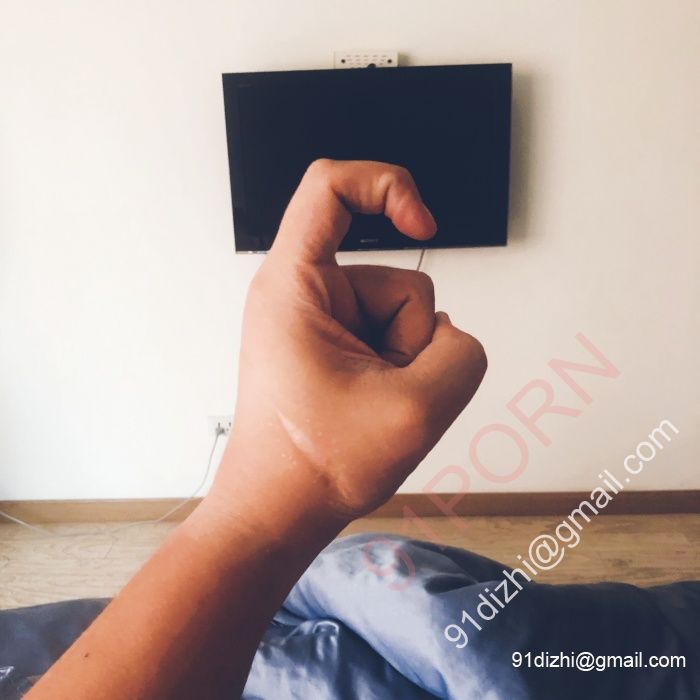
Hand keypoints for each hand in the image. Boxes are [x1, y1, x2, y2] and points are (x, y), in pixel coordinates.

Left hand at [211, 159, 486, 521]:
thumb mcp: (415, 410)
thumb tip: (450, 337)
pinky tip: (375, 408)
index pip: (331, 187)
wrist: (277, 511)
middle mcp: (301, 295)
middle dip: (412, 340)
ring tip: (375, 407)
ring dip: (407, 364)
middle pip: (397, 280)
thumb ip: (463, 352)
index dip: (388, 185)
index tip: (423, 225)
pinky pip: (391, 341)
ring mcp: (320, 324)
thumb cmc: (313, 465)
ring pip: (401, 319)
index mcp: (294, 286)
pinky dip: (398, 374)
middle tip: (383, 394)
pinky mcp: (334, 348)